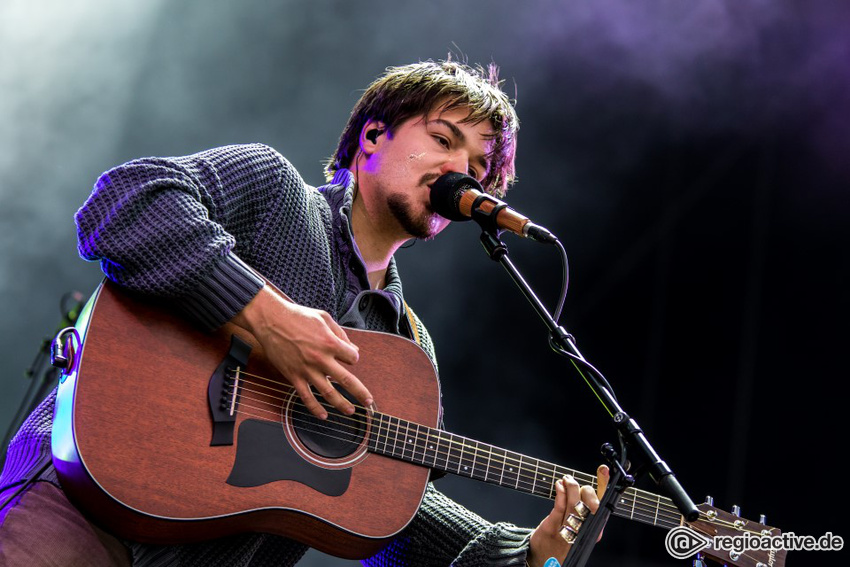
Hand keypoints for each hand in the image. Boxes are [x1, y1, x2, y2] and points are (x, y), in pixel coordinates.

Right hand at [232, 285, 372, 418]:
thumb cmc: (298, 316)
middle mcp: (321, 359)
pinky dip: (315, 408)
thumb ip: (341, 334)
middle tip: (368, 402)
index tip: (349, 356)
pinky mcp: (293, 376)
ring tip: (350, 411)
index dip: (353, 357)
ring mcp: (307, 370)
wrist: (271, 320)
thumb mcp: (324, 318)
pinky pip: (306, 396)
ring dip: (341, 404)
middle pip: (347, 380)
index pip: (352, 358)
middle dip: (360, 393)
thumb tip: (354, 349)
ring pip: (328, 393)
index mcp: (330, 343)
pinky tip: (323, 415)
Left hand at [527, 465, 608, 566]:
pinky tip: (560, 486)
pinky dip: (561, 493)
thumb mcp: (579, 528)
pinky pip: (560, 508)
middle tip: (573, 481)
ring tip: (566, 479)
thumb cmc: (563, 541)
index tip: (603, 471)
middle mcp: (584, 531)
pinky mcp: (553, 529)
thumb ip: (585, 510)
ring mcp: (568, 531)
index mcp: (594, 530)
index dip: (604, 485)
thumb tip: (590, 487)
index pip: (603, 505)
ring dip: (571, 487)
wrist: (544, 560)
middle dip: (584, 489)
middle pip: (590, 505)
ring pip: (575, 504)